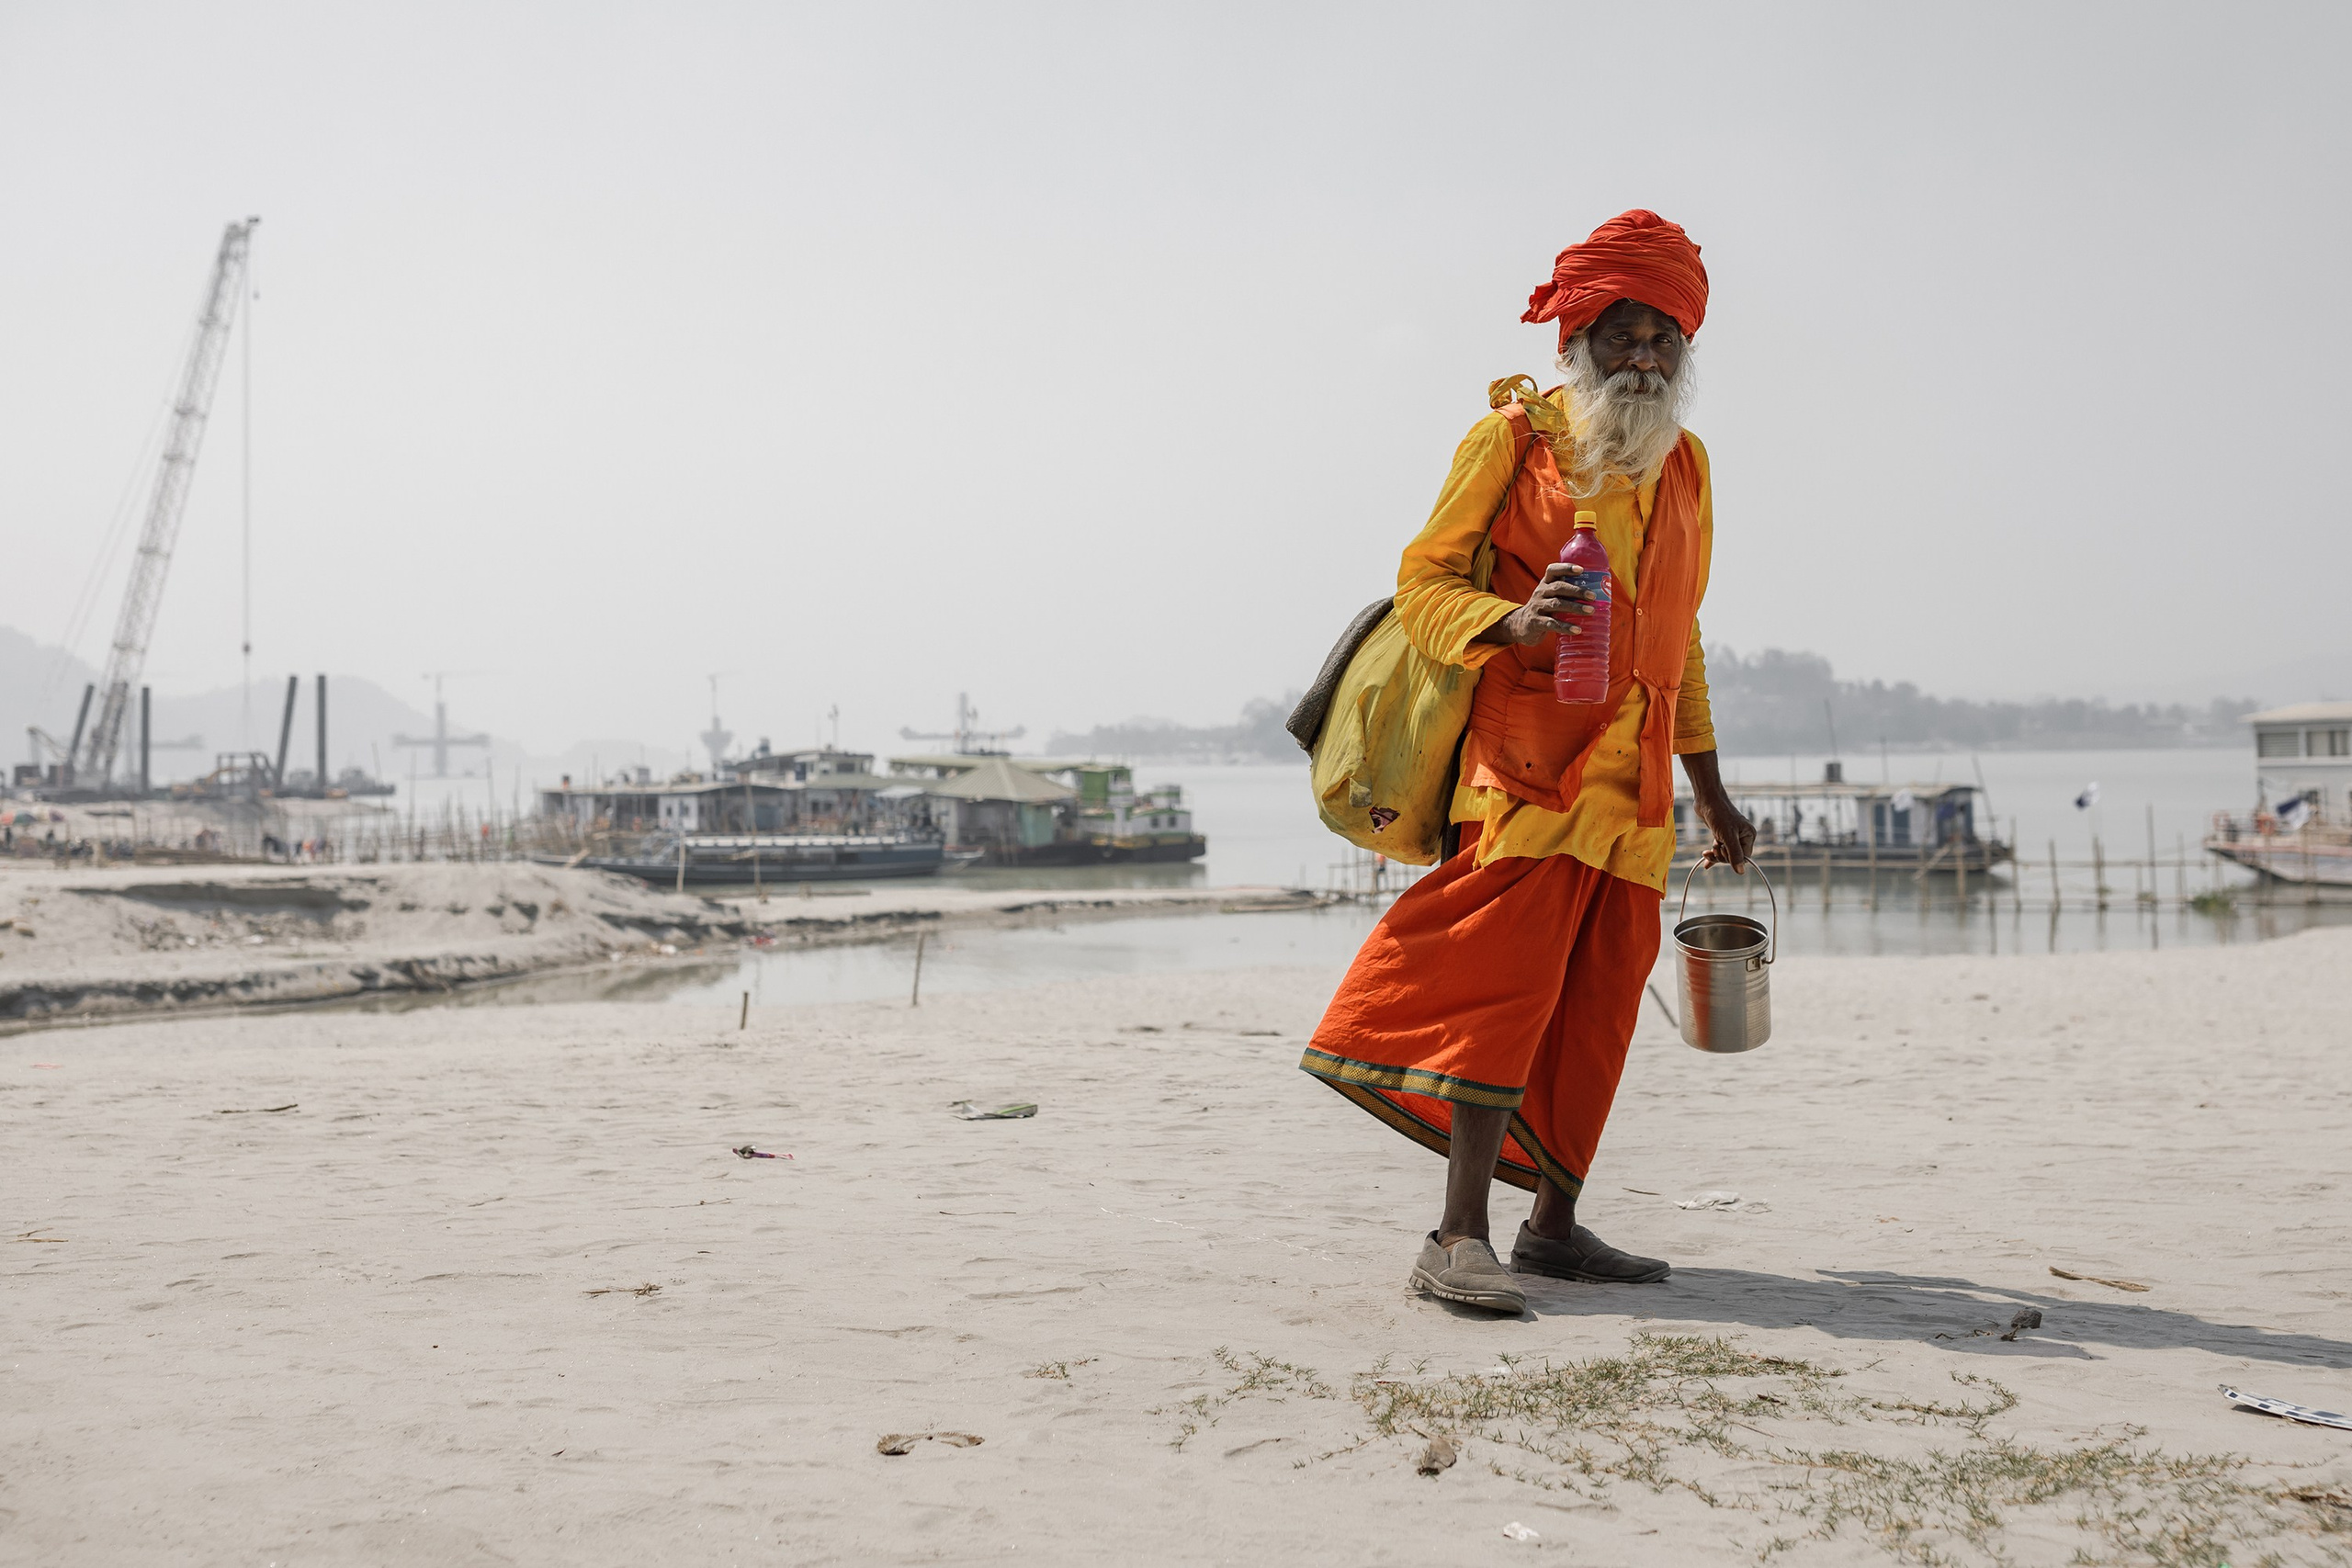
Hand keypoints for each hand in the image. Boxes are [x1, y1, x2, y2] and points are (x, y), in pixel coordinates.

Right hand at [1476, 562, 1606, 646]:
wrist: (1520, 625)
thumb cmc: (1544, 608)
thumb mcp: (1550, 596)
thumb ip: (1566, 593)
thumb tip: (1598, 594)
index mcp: (1545, 584)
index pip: (1553, 570)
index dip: (1566, 568)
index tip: (1581, 569)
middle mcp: (1540, 592)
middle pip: (1558, 587)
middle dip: (1577, 591)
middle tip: (1592, 596)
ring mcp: (1537, 607)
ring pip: (1556, 604)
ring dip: (1575, 607)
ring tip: (1590, 611)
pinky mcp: (1536, 622)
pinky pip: (1552, 624)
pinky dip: (1566, 627)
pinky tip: (1577, 629)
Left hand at [1678, 750, 1754, 870]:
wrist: (1706, 798)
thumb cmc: (1719, 814)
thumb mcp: (1727, 836)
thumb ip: (1734, 854)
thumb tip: (1741, 872)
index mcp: (1749, 835)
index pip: (1745, 857)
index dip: (1732, 859)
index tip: (1722, 851)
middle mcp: (1742, 835)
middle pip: (1734, 856)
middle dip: (1722, 856)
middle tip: (1715, 847)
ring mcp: (1731, 835)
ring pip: (1725, 853)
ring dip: (1715, 854)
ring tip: (1706, 852)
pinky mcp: (1721, 833)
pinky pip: (1719, 848)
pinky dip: (1712, 854)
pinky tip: (1705, 862)